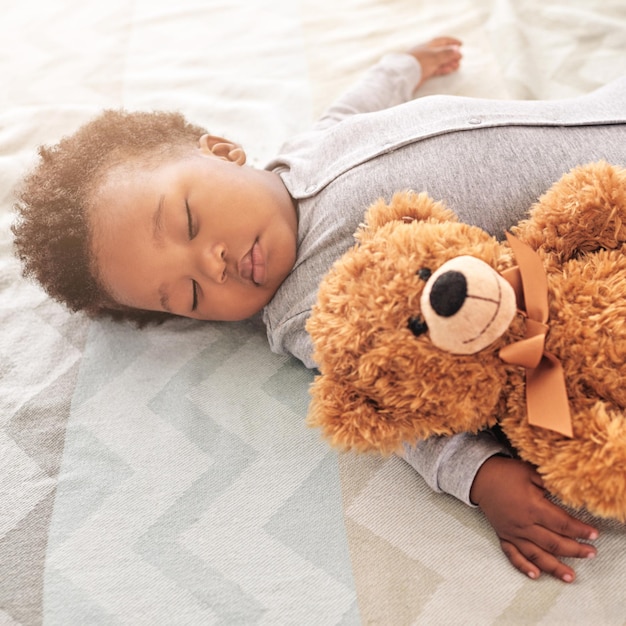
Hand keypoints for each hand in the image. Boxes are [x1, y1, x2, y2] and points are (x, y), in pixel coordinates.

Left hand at [408, 37, 462, 88]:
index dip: (452, 42)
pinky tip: (449, 70)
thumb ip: (447, 54)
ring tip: (457, 66)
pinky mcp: (423, 72)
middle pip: (442, 52)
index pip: (443, 41)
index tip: (461, 44)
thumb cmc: (419, 62)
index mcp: (429, 45)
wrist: (404, 74)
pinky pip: (435, 69)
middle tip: (460, 59)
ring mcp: (425, 63)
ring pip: (439, 62)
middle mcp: (427, 53)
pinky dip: (443, 69)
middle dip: (452, 55)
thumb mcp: (435, 56)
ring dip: (449, 63)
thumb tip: (458, 51)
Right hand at [470, 455, 597, 581]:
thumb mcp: (530, 472)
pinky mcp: (503, 535)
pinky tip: (535, 575)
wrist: (480, 477)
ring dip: (555, 567)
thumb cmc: (507, 473)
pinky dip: (524, 566)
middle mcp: (523, 523)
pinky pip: (513, 555)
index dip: (580, 530)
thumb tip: (569, 494)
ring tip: (570, 576)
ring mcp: (512, 532)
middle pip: (554, 542)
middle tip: (591, 554)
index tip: (594, 534)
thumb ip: (550, 485)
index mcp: (532, 506)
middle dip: (575, 550)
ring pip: (536, 554)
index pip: (562, 523)